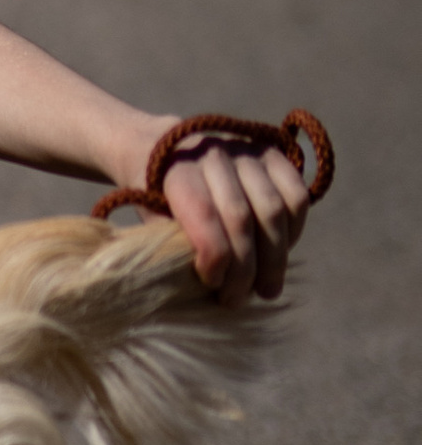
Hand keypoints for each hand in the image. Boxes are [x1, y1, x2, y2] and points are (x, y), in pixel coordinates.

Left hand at [150, 127, 309, 303]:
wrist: (157, 145)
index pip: (204, 214)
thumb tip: (199, 288)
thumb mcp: (148, 215)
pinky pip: (296, 197)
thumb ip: (171, 244)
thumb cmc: (152, 192)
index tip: (213, 285)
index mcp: (177, 169)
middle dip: (245, 268)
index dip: (214, 255)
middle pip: (242, 217)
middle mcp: (214, 154)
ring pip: (274, 210)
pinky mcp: (272, 154)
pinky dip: (294, 231)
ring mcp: (247, 151)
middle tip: (240, 299)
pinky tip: (281, 254)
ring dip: (274, 258)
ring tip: (267, 288)